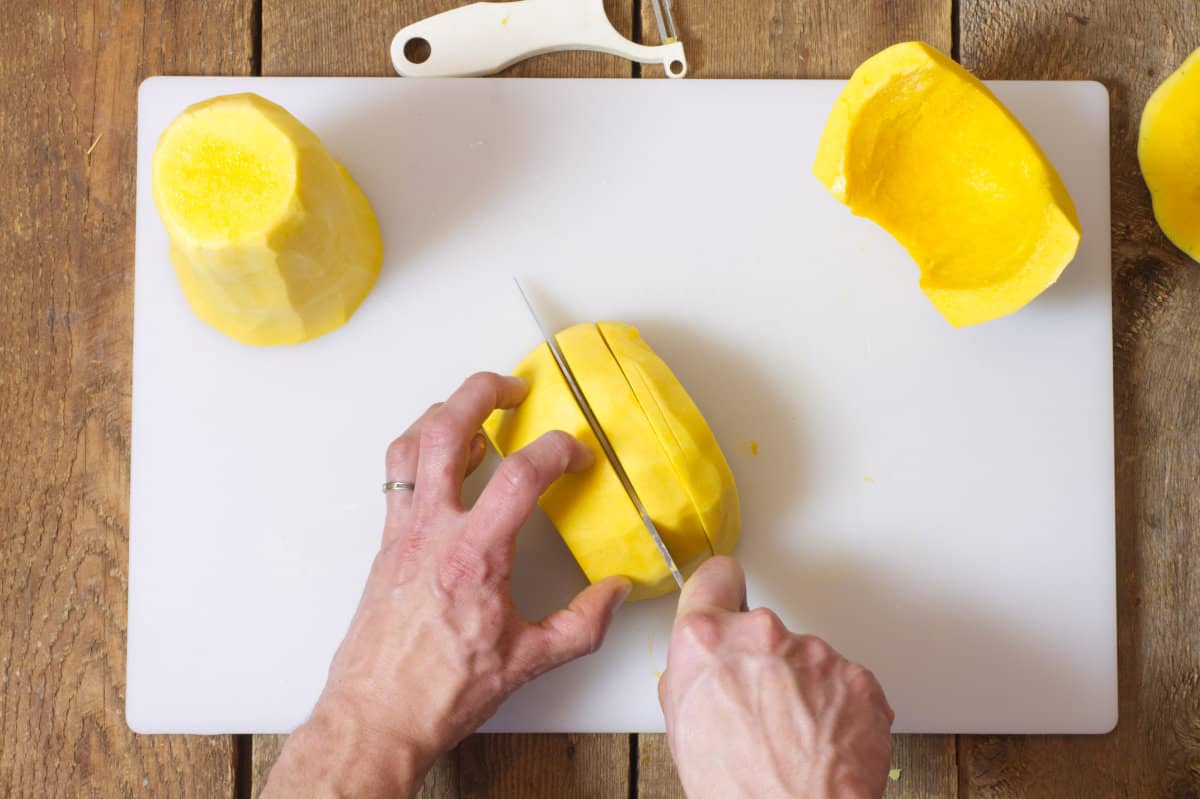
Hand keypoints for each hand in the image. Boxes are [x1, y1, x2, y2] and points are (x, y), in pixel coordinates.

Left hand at [263, 373, 632, 798]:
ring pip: (411, 444)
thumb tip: (615, 593)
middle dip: (481, 392)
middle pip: (448, 429)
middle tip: (513, 386)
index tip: (576, 453)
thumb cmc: (442, 691)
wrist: (376, 715)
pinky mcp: (386, 543)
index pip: (519, 474)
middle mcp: (432, 531)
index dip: (556, 450)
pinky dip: (419, 450)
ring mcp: (402, 532)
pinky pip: (397, 475)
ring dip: (443, 413)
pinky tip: (442, 459)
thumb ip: (582, 624)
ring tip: (475, 410)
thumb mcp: (529, 661)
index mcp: (474, 555)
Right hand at [659, 557, 893, 798]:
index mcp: (706, 640)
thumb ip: (692, 673)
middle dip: (762, 658)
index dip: (721, 591)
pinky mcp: (857, 677)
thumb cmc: (736, 790)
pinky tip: (822, 743)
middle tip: (759, 708)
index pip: (716, 577)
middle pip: (761, 627)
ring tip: (793, 738)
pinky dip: (837, 708)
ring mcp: (814, 653)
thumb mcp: (680, 725)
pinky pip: (843, 683)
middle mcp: (761, 634)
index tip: (728, 595)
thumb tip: (705, 666)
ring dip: (802, 687)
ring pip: (805, 658)